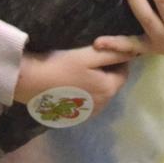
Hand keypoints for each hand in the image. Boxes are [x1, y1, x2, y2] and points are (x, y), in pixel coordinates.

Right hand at [13, 46, 134, 117]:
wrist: (28, 81)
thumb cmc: (58, 63)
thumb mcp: (86, 55)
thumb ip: (111, 52)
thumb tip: (134, 50)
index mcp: (109, 88)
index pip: (124, 71)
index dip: (117, 58)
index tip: (103, 48)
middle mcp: (103, 104)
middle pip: (111, 83)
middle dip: (106, 70)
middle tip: (89, 56)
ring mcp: (88, 112)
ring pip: (100, 92)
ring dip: (95, 81)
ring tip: (78, 68)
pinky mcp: (74, 115)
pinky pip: (87, 100)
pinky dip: (84, 91)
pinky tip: (70, 81)